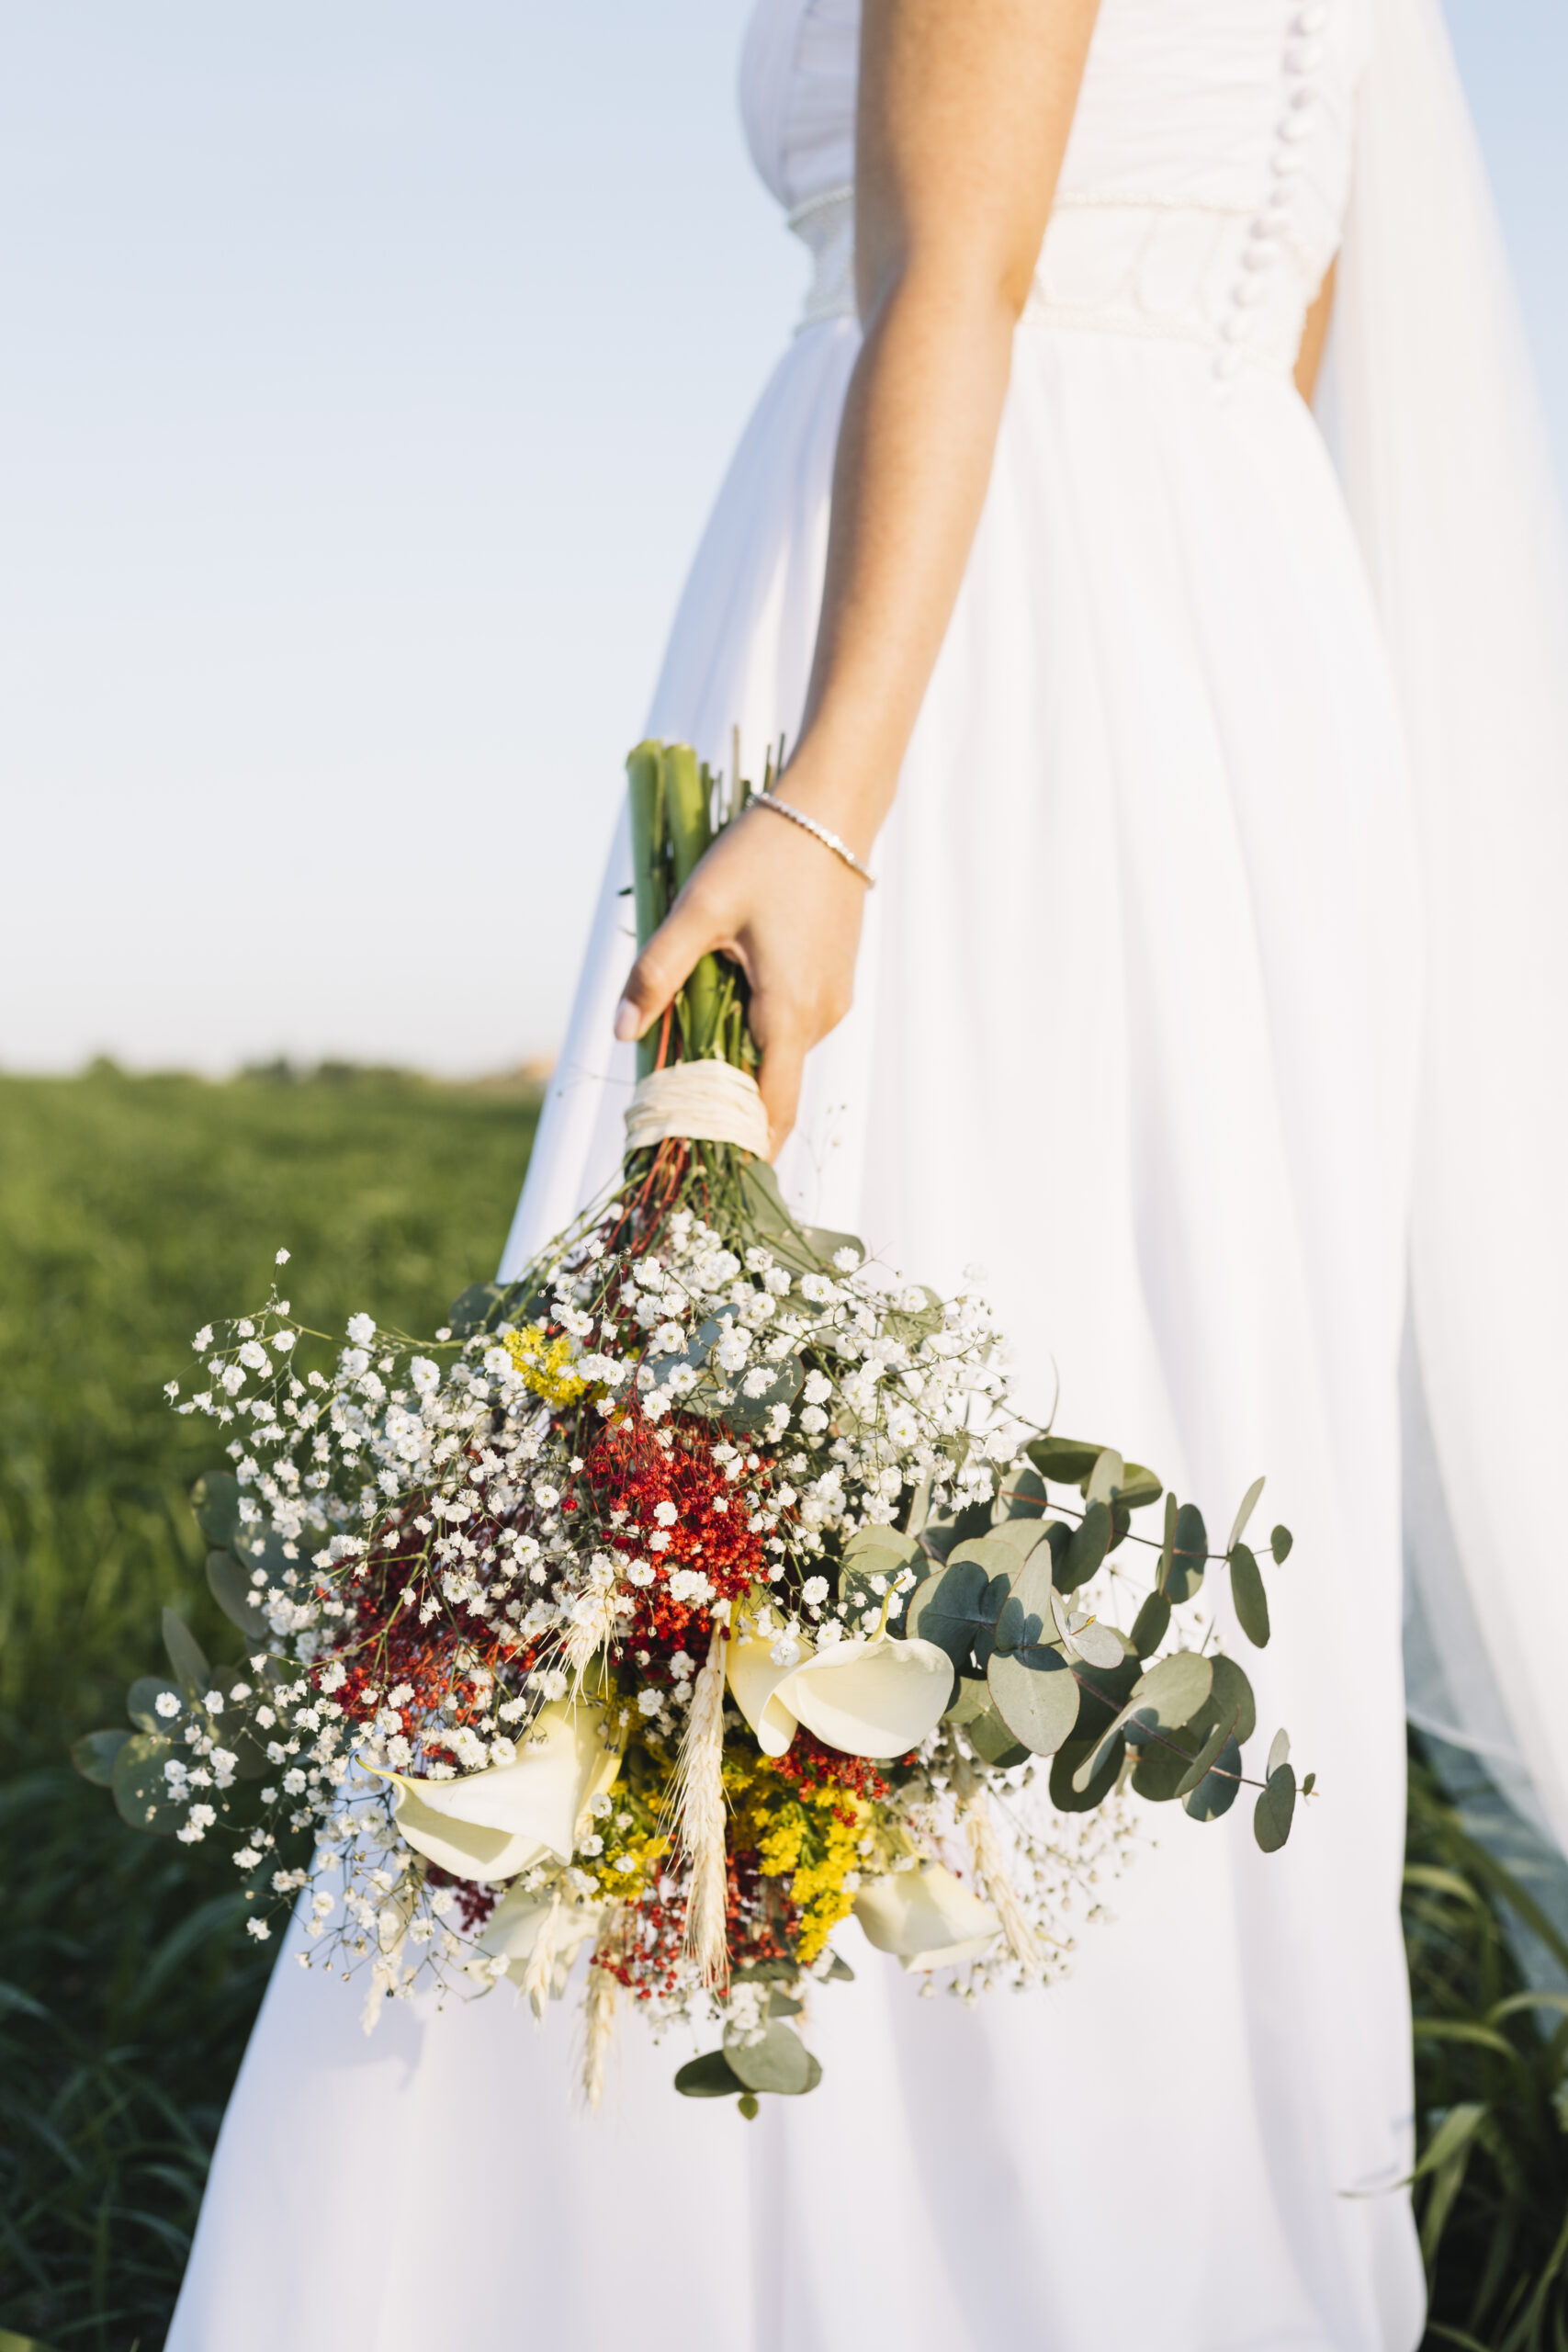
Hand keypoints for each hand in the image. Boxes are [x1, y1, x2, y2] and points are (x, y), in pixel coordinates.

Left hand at [614, 790, 870, 1156]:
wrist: (831, 809)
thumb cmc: (765, 855)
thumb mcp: (700, 911)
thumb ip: (657, 973)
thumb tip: (621, 1032)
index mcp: (791, 1012)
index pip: (772, 1110)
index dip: (743, 1149)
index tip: (709, 1175)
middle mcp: (822, 1016)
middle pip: (771, 1086)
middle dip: (726, 1105)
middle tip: (671, 1117)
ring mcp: (833, 998)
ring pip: (780, 1053)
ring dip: (738, 1060)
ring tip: (687, 1053)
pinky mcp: (834, 978)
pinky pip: (792, 1024)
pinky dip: (759, 1031)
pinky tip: (725, 1003)